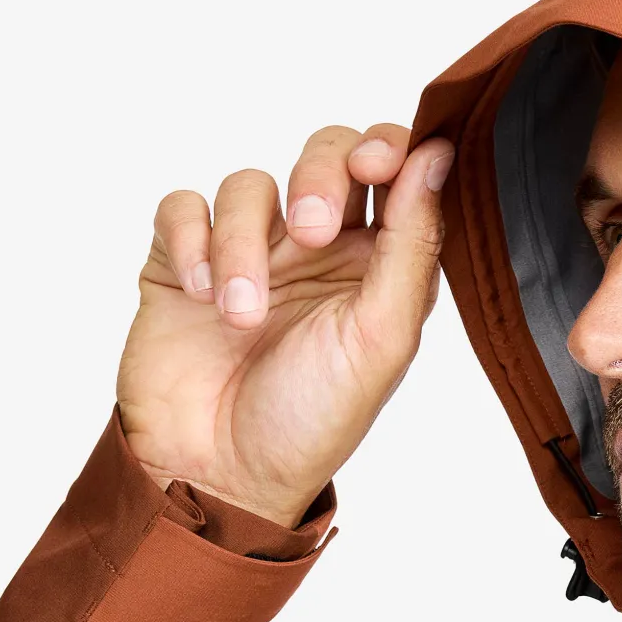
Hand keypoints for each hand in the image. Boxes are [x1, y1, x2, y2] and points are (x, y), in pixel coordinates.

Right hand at [116, 125, 453, 527]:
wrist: (221, 474)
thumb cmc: (312, 420)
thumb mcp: (382, 337)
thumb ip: (413, 243)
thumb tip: (438, 154)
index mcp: (379, 265)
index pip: (394, 171)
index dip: (388, 147)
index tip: (377, 162)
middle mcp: (318, 250)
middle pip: (324, 154)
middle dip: (318, 175)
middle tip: (310, 230)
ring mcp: (250, 251)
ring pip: (249, 185)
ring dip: (244, 244)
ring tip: (243, 315)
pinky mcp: (184, 260)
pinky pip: (183, 208)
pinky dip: (191, 242)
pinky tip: (202, 295)